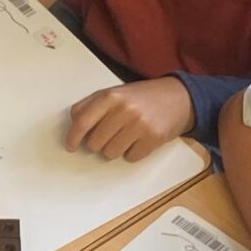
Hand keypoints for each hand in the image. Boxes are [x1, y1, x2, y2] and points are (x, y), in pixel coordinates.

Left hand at [66, 79, 193, 162]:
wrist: (179, 98)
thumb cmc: (141, 97)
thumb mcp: (115, 93)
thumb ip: (91, 106)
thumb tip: (73, 126)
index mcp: (110, 96)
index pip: (82, 122)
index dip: (73, 137)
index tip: (71, 146)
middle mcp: (123, 109)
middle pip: (94, 143)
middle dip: (98, 143)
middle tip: (109, 135)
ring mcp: (139, 125)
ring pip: (110, 153)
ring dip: (114, 149)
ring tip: (126, 136)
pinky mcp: (153, 139)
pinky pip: (130, 157)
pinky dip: (132, 152)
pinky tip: (139, 139)